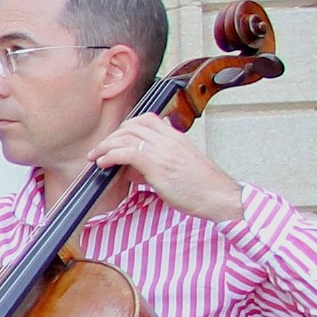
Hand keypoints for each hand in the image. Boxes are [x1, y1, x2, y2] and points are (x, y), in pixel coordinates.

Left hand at [86, 114, 244, 221]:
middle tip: (102, 148)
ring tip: (96, 156)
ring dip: (106, 146)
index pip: (148, 119)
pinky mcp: (156, 163)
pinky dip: (109, 156)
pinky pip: (125, 152)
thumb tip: (131, 170)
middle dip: (113, 136)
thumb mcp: (180, 169)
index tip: (117, 138)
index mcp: (178, 137)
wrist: (219, 197)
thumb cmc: (202, 188)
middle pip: (132, 125)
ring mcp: (163, 149)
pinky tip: (103, 164)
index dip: (128, 126)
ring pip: (125, 136)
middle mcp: (170, 139)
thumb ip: (156, 164)